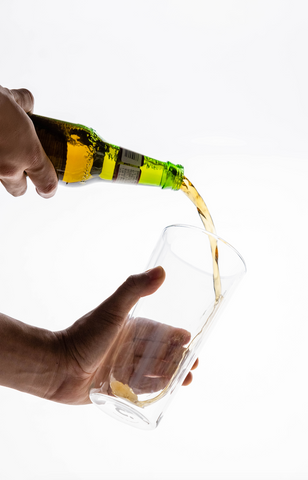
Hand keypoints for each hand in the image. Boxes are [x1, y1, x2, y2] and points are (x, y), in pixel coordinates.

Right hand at [0, 86, 57, 197]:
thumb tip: (25, 104)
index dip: (48, 188)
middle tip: (16, 163)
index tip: (46, 187)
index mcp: (28, 153)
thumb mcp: (10, 98)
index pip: (46, 184)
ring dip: (0, 171)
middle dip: (19, 180)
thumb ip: (23, 104)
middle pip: (18, 190)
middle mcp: (8, 167)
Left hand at [51, 267, 197, 404]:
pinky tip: (169, 391)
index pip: (157, 330)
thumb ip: (134, 288)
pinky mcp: (114, 387)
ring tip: (188, 380)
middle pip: (157, 351)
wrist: (56, 368)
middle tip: (194, 364)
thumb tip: (161, 271)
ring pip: (152, 370)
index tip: (189, 340)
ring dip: (170, 374)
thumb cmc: (84, 337)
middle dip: (177, 357)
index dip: (174, 335)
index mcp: (126, 328)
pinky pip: (139, 388)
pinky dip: (154, 389)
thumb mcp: (112, 310)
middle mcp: (124, 346)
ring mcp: (119, 367)